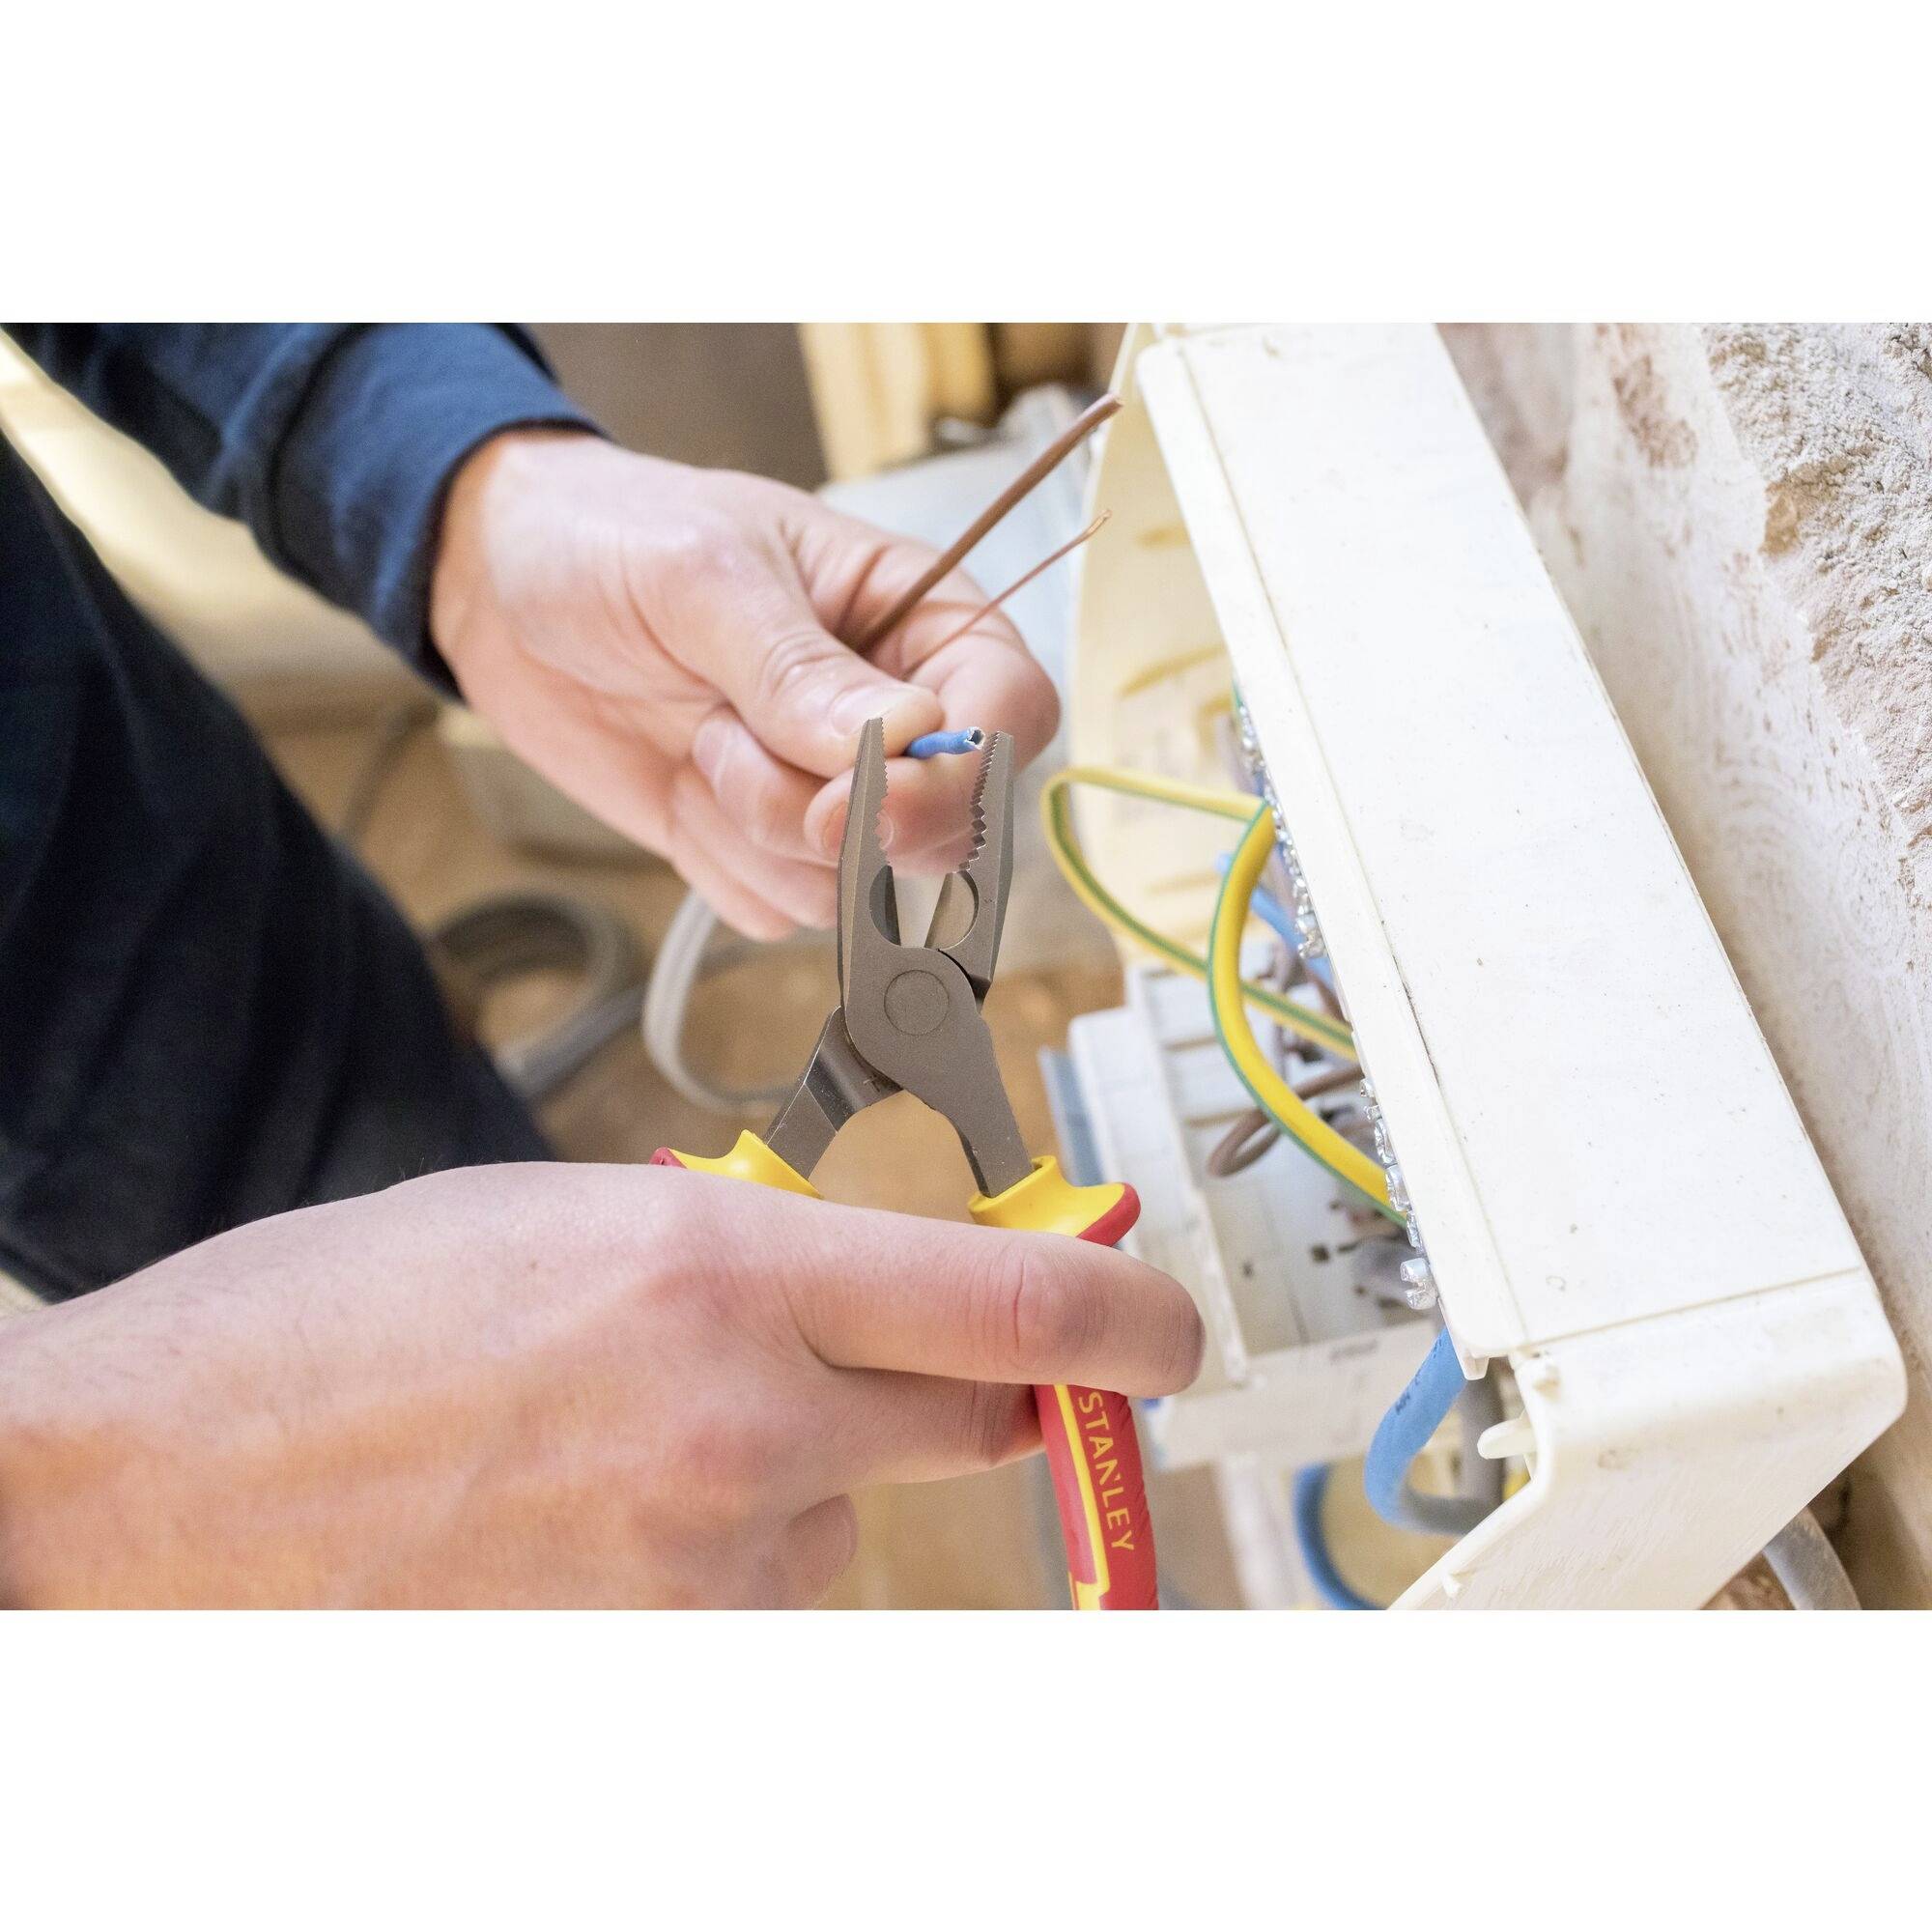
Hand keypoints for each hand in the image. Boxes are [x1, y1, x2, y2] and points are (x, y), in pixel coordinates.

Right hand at [0, 1164, 1201, 1606]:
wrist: (153, 1489)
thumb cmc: (333, 1324)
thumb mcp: (565, 1212)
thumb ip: (748, 1243)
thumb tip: (870, 1275)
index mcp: (722, 1266)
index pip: (1019, 1302)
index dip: (1130, 1311)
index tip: (1165, 1322)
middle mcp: (741, 1427)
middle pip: (973, 1415)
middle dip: (962, 1386)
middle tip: (881, 1363)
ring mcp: (704, 1572)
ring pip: (843, 1523)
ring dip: (783, 1483)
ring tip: (610, 1445)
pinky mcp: (656, 1672)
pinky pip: (759, 1605)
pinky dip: (714, 1565)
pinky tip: (582, 1528)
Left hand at [429, 431, 1060, 938]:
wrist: (503, 589)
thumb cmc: (614, 541)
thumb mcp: (704, 579)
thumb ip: (801, 667)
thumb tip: (912, 735)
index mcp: (924, 619)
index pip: (1011, 713)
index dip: (959, 772)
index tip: (858, 790)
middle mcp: (898, 718)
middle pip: (948, 829)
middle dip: (839, 821)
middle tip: (732, 751)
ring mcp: (836, 795)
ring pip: (858, 887)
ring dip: (759, 835)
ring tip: (698, 738)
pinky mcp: (767, 850)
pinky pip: (779, 911)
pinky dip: (720, 866)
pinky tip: (682, 790)